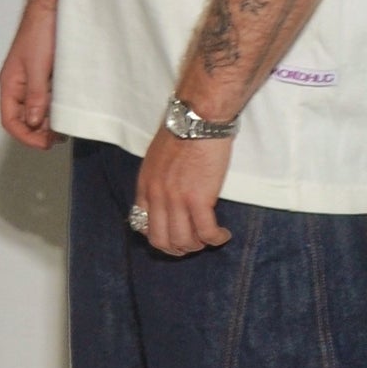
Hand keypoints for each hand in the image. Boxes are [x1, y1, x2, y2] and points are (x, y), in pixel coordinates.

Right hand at [0, 2, 56, 148]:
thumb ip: (34, 96)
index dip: (25, 136)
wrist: (54, 6)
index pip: (10, 120)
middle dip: (39, 131)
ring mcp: (33, 80)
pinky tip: (67, 109)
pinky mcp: (47, 74)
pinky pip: (48, 97)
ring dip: (49, 121)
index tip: (44, 144)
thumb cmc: (40, 29)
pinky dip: (56, 107)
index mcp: (10, 83)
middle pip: (23, 119)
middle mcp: (19, 84)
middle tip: (59, 137)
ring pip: (37, 110)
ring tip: (65, 126)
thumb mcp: (38, 66)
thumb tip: (33, 122)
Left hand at [135, 127, 232, 254]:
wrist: (198, 117)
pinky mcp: (199, 199)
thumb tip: (166, 193)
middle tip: (194, 244)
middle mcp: (157, 196)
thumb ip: (158, 178)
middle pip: (161, 241)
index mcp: (145, 185)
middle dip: (178, 249)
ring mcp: (176, 200)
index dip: (160, 238)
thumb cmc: (183, 129)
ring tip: (211, 238)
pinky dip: (216, 239)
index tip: (175, 236)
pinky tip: (223, 235)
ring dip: (199, 245)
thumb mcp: (157, 156)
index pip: (142, 226)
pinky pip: (206, 232)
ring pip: (183, 241)